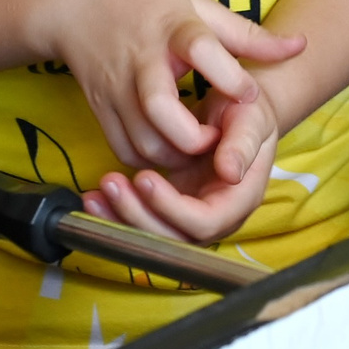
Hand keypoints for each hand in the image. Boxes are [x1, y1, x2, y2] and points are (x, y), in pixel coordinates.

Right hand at [37, 0, 303, 173]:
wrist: (74, 1)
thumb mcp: (198, 4)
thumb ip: (247, 33)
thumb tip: (300, 45)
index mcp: (173, 28)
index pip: (203, 50)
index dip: (231, 78)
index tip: (250, 96)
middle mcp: (142, 62)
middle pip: (162, 110)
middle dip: (196, 137)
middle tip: (218, 137)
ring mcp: (116, 89)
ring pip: (143, 141)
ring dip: (176, 155)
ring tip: (199, 146)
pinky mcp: (99, 108)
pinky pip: (123, 149)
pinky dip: (149, 159)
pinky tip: (170, 151)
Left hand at [83, 81, 281, 246]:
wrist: (239, 111)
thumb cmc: (249, 111)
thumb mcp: (253, 117)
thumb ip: (243, 143)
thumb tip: (231, 172)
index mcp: (240, 200)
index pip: (205, 222)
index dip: (172, 208)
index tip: (146, 177)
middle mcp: (216, 218)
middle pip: (173, 237)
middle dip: (137, 215)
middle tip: (111, 182)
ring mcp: (191, 216)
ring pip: (153, 236)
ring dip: (122, 218)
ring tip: (98, 192)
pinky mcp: (171, 209)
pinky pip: (143, 221)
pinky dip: (117, 214)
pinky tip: (96, 197)